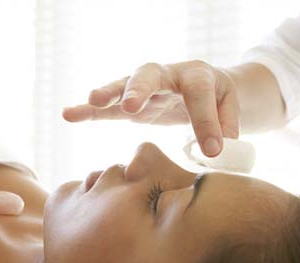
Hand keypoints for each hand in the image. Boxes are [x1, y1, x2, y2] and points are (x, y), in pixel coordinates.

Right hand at [62, 60, 239, 156]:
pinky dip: (91, 111)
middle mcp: (167, 76)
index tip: (212, 150)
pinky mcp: (132, 104)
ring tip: (92, 100)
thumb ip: (225, 125)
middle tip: (130, 107)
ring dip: (108, 95)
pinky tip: (70, 114)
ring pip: (123, 87)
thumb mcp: (229, 107)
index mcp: (197, 75)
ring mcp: (146, 89)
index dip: (205, 122)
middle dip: (139, 91)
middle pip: (150, 77)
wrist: (204, 87)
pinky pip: (109, 108)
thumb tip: (215, 150)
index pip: (198, 95)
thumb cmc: (217, 97)